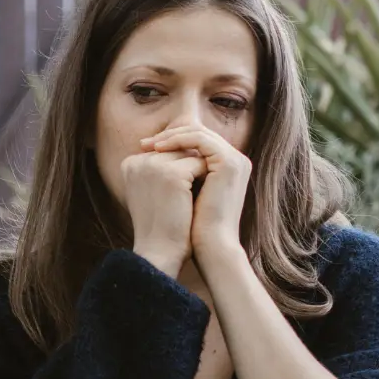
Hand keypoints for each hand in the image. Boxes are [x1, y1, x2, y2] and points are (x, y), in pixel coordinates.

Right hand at [120, 146, 208, 277]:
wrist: (160, 252)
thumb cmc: (161, 225)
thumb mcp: (154, 190)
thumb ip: (162, 167)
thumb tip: (190, 149)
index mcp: (130, 163)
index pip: (165, 149)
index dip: (180, 167)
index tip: (180, 191)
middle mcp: (138, 160)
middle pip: (177, 149)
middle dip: (190, 167)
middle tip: (192, 193)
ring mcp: (153, 166)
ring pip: (190, 154)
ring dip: (199, 172)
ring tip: (196, 195)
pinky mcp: (171, 174)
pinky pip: (199, 164)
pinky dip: (205, 178)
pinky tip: (202, 196)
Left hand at [142, 124, 250, 271]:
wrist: (210, 245)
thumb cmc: (193, 225)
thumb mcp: (184, 192)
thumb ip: (178, 171)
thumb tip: (152, 155)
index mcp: (227, 166)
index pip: (197, 141)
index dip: (171, 141)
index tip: (146, 148)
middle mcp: (235, 160)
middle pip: (198, 133)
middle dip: (169, 135)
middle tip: (144, 144)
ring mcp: (235, 160)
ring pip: (198, 132)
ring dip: (170, 136)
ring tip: (149, 146)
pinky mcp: (229, 163)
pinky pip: (200, 140)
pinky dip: (178, 140)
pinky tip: (159, 149)